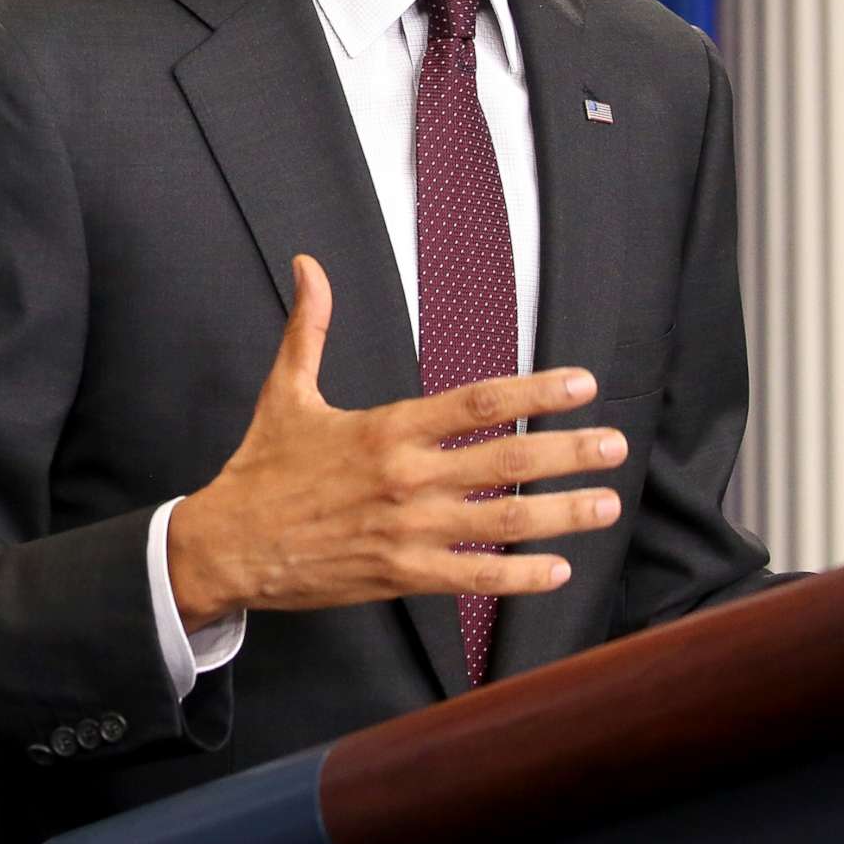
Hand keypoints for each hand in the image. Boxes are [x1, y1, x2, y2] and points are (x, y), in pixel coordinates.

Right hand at [164, 255, 626, 629]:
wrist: (230, 544)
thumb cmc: (262, 469)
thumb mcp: (286, 392)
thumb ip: (310, 328)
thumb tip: (308, 266)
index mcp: (384, 429)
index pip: (475, 404)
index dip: (534, 392)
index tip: (581, 384)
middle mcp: (405, 479)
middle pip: (504, 460)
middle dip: (567, 452)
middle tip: (614, 444)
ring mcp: (408, 531)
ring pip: (501, 521)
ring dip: (561, 514)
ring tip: (606, 505)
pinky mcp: (403, 575)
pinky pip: (474, 577)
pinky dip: (519, 576)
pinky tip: (555, 569)